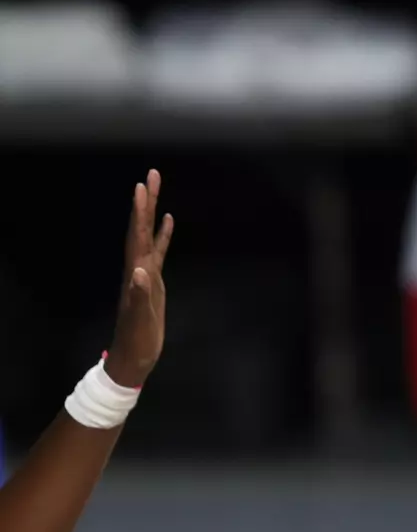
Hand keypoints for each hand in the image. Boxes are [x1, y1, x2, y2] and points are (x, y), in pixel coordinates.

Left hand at [105, 170, 173, 388]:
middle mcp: (138, 267)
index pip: (136, 237)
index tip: (141, 188)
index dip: (139, 213)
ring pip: (148, 235)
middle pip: (140, 228)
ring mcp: (145, 273)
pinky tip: (168, 221)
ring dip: (151, 212)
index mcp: (135, 274)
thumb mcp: (139, 320)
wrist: (133, 356)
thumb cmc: (136, 339)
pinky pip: (159, 250)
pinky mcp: (154, 280)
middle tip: (151, 175)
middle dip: (145, 202)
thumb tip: (140, 270)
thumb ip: (140, 295)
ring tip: (156, 188)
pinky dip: (163, 234)